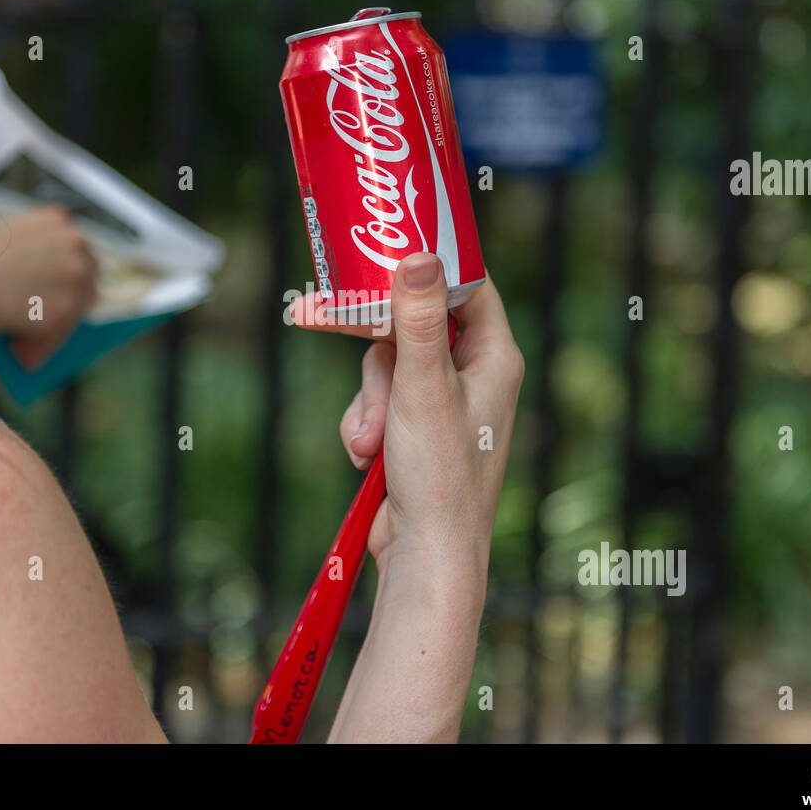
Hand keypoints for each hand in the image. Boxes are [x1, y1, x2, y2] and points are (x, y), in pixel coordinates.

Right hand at [0, 204, 98, 369]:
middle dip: (73, 293)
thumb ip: (22, 249)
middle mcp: (75, 242)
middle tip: (55, 313)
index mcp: (57, 219)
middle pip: (88, 273)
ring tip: (33, 341)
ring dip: (59, 323)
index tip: (60, 282)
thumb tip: (31, 276)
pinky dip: (45, 343)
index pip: (75, 246)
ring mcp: (76, 274)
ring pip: (79, 305)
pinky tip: (25, 354)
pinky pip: (63, 331)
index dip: (66, 267)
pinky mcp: (70, 307)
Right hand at [291, 253, 523, 569]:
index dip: (424, 267)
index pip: (464, 285)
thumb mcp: (422, 387)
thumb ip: (418, 320)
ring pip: (384, 367)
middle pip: (409, 323)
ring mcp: (441, 404)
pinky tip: (366, 456)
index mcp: (493, 356)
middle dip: (373, 352)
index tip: (381, 254)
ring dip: (367, 401)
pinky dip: (363, 425)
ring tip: (372, 442)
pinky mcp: (413, 430)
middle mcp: (472, 375)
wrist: (427, 556)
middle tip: (317, 314)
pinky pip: (375, 403)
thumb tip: (418, 255)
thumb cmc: (440, 475)